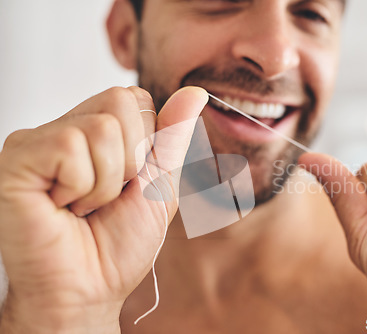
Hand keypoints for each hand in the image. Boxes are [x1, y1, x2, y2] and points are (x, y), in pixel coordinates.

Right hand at [0, 86, 207, 332]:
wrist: (90, 288)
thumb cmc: (120, 243)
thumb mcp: (160, 184)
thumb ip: (173, 136)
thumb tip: (195, 92)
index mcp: (97, 131)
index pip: (136, 98)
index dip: (146, 146)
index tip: (128, 183)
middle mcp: (67, 129)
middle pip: (122, 102)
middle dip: (130, 162)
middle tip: (103, 197)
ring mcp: (39, 140)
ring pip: (102, 127)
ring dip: (106, 182)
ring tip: (81, 206)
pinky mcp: (18, 157)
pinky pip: (70, 147)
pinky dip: (81, 187)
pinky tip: (61, 207)